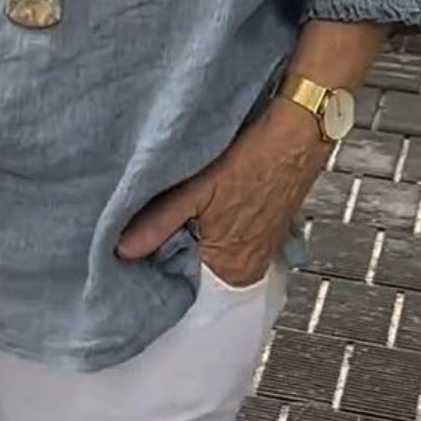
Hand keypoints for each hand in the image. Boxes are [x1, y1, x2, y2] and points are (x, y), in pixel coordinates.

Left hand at [117, 97, 329, 286]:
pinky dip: (213, 224)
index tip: (135, 249)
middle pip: (198, 269)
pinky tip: (205, 203)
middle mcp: (250, 270)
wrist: (298, 132)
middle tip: (148, 224)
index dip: (158, 266)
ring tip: (179, 209)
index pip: (184, 287)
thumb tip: (121, 251)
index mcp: (232, 271)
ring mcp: (261, 250)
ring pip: (212, 251)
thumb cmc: (252, 160)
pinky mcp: (266, 228)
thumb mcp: (196, 190)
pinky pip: (229, 237)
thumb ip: (158, 224)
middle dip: (174, 248)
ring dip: (194, 234)